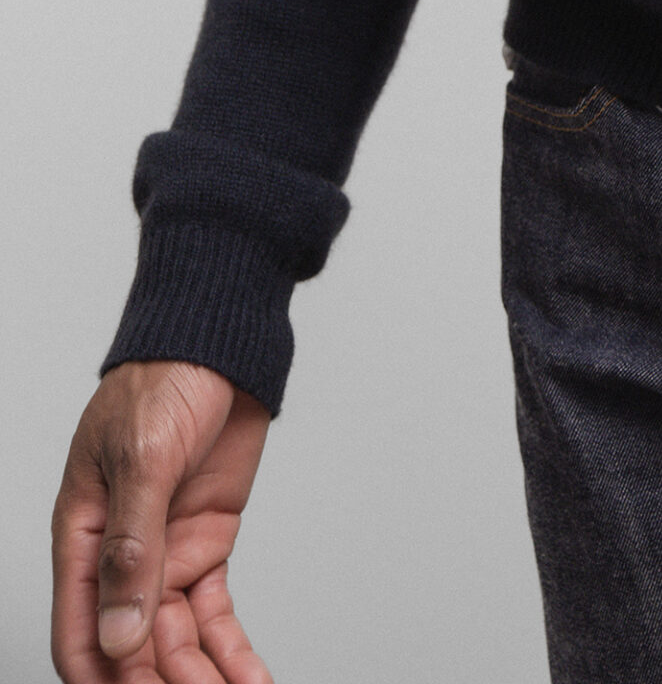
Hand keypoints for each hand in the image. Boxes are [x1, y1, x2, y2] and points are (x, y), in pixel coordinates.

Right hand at [52, 360, 272, 682]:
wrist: (221, 342)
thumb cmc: (165, 380)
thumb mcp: (143, 458)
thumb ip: (131, 547)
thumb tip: (117, 635)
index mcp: (82, 535)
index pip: (79, 633)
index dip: (103, 677)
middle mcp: (121, 555)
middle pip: (131, 647)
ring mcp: (166, 552)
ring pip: (176, 640)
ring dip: (200, 677)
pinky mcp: (207, 543)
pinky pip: (215, 613)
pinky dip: (231, 649)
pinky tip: (250, 678)